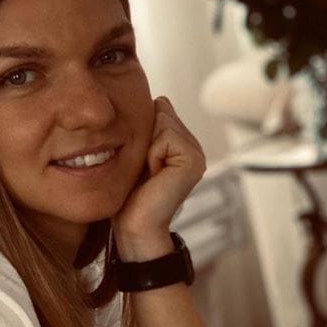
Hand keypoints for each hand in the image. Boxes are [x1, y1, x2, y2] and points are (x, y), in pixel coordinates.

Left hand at [113, 97, 205, 258]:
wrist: (135, 226)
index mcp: (182, 145)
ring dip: (146, 148)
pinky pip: (165, 136)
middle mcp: (193, 148)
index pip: (159, 109)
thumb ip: (149, 127)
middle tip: (145, 170)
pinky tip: (154, 176)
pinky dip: (152, 155)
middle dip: (144, 138)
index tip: (141, 163)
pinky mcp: (193, 162)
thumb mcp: (137, 154)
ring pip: (162, 122)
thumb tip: (160, 100)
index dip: (141, 132)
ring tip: (149, 174)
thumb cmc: (129, 195)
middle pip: (161, 112)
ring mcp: (197, 154)